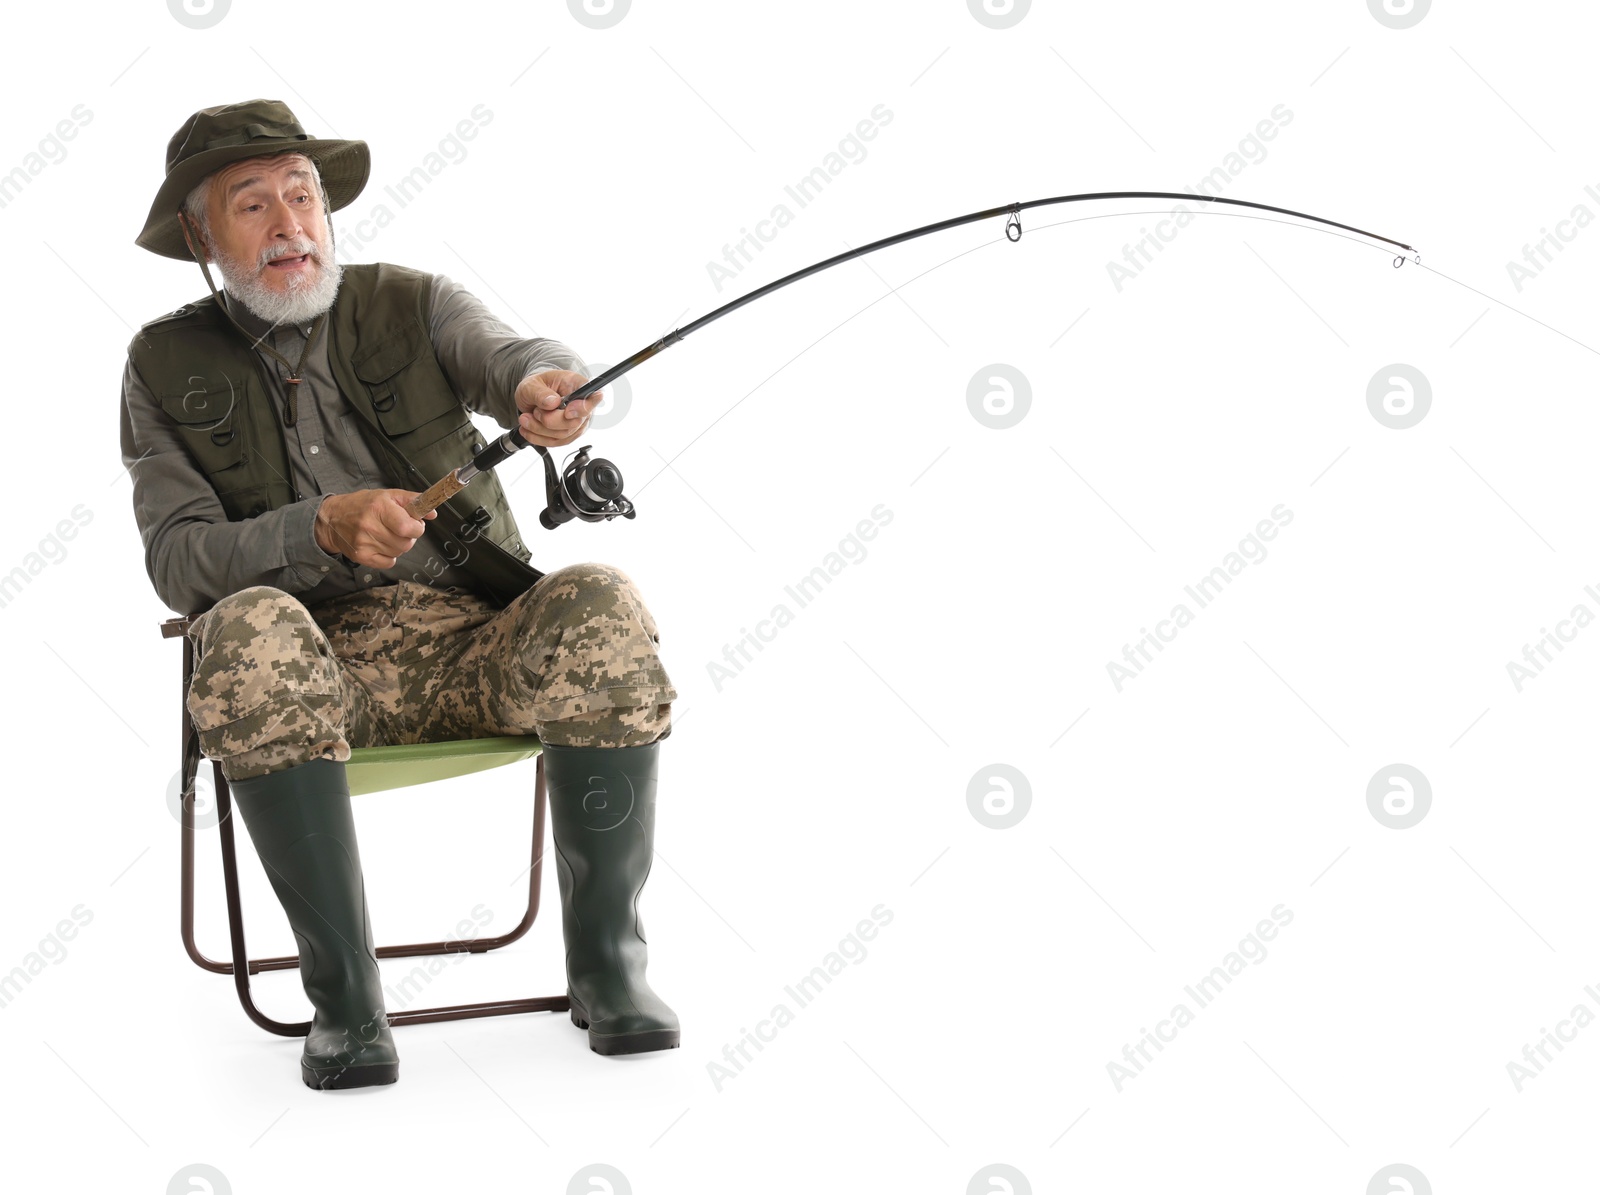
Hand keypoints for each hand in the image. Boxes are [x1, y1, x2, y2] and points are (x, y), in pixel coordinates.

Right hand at [315, 490, 435, 568]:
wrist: (332, 519)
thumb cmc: (362, 505)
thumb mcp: (387, 495)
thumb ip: (412, 501)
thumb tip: (432, 513)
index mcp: (379, 508)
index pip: (408, 528)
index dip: (417, 528)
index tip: (415, 524)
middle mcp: (370, 527)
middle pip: (406, 543)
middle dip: (409, 537)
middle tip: (400, 529)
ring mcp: (364, 543)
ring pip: (398, 553)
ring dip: (398, 546)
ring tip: (388, 535)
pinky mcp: (361, 556)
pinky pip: (388, 562)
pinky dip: (389, 556)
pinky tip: (381, 545)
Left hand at [514, 369, 601, 447]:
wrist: (531, 397)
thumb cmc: (536, 387)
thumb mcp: (531, 384)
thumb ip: (540, 393)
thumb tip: (553, 402)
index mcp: (576, 384)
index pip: (591, 397)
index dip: (582, 408)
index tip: (568, 412)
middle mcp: (582, 405)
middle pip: (574, 422)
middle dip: (549, 420)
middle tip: (535, 411)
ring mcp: (577, 422)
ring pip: (563, 434)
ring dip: (540, 429)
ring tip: (526, 418)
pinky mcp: (569, 435)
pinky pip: (556, 442)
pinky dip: (538, 438)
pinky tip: (528, 429)